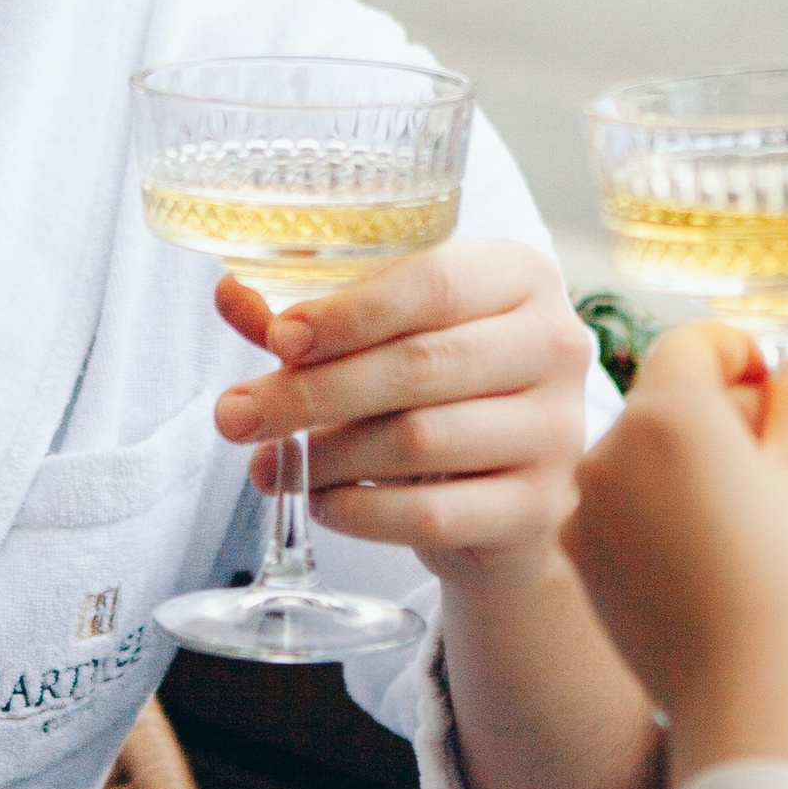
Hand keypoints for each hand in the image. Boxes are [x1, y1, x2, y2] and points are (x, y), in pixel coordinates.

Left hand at [213, 237, 598, 583]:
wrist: (496, 498)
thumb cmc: (430, 394)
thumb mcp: (374, 341)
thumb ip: (308, 319)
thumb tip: (230, 294)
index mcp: (518, 276)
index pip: (433, 282)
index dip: (348, 313)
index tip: (278, 341)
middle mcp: (555, 343)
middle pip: (420, 364)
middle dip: (312, 393)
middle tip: (235, 416)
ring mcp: (557, 430)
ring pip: (421, 440)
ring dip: (328, 457)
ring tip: (272, 465)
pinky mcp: (542, 506)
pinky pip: (433, 513)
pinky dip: (361, 513)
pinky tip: (322, 503)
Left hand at [564, 319, 787, 788]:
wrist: (745, 704)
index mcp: (667, 416)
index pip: (695, 343)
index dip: (748, 362)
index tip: (783, 409)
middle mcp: (606, 450)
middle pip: (667, 395)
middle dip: (722, 416)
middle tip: (778, 477)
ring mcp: (583, 505)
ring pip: (642, 449)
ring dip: (689, 462)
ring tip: (743, 526)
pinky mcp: (576, 553)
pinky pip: (619, 500)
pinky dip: (657, 508)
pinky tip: (703, 558)